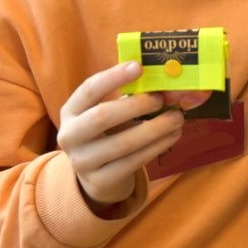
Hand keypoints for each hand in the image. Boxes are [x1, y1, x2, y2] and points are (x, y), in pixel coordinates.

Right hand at [58, 61, 210, 209]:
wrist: (97, 175)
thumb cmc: (108, 132)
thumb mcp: (109, 112)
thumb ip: (129, 97)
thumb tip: (165, 84)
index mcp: (71, 111)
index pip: (89, 89)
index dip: (113, 77)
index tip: (139, 67)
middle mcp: (70, 136)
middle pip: (102, 117)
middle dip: (136, 105)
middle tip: (162, 98)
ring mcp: (83, 162)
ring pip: (123, 143)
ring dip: (155, 128)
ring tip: (177, 118)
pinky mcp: (101, 181)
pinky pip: (134, 161)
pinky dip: (157, 146)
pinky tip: (173, 135)